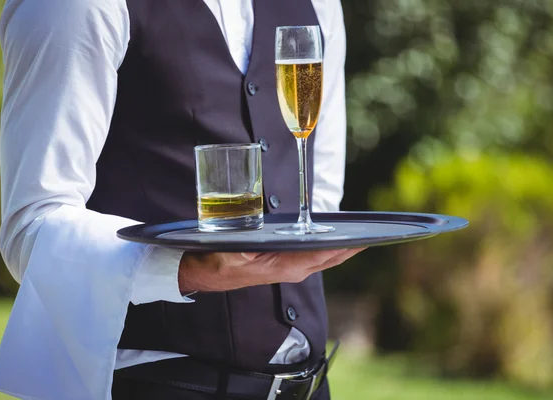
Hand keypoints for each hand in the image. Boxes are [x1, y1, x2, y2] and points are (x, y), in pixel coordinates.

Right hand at [178, 248, 364, 292]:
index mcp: (283, 266)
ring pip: (324, 258)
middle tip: (377, 234)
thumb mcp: (231, 254)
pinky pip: (314, 256)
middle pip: (329, 258)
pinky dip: (329, 248)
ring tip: (364, 236)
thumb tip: (262, 245)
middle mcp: (291, 269)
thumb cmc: (216, 262)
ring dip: (344, 248)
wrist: (203, 273)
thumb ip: (248, 250)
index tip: (365, 238)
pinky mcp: (284, 264)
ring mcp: (288, 268)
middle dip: (352, 247)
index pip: (321, 255)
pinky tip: (336, 240)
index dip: (345, 247)